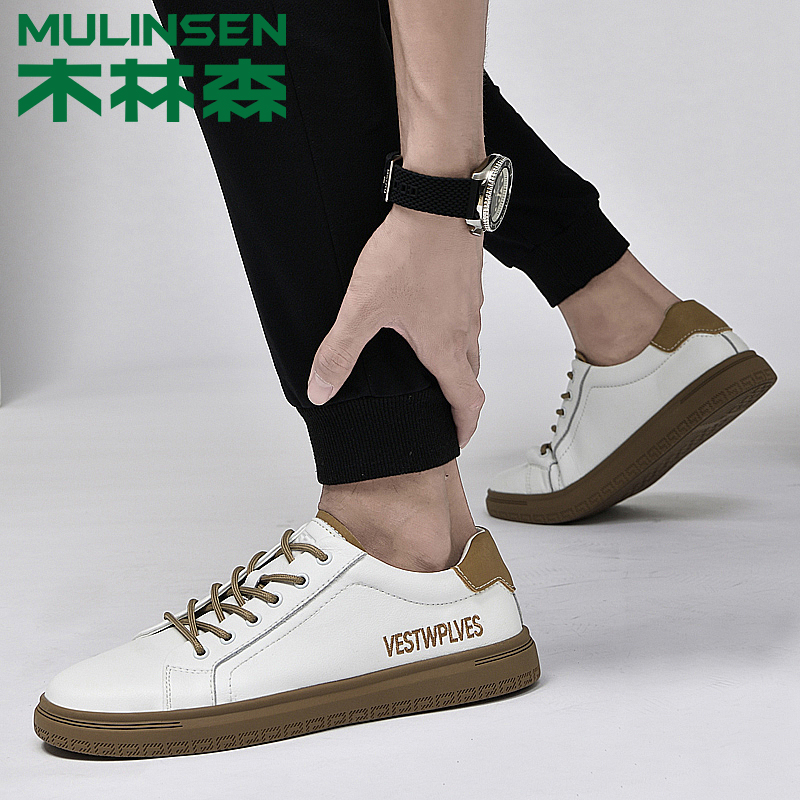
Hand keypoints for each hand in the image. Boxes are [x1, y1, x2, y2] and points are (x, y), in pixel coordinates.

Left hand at [307, 204, 484, 448]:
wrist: (437, 199)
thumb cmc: (408, 252)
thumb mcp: (363, 307)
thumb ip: (340, 351)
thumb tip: (321, 390)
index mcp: (445, 347)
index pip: (467, 401)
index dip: (463, 428)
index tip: (455, 442)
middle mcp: (465, 330)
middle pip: (471, 378)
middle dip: (459, 401)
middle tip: (441, 412)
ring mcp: (471, 305)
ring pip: (471, 348)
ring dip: (457, 367)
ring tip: (431, 371)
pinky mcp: (469, 282)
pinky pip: (468, 320)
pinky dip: (455, 335)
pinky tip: (430, 320)